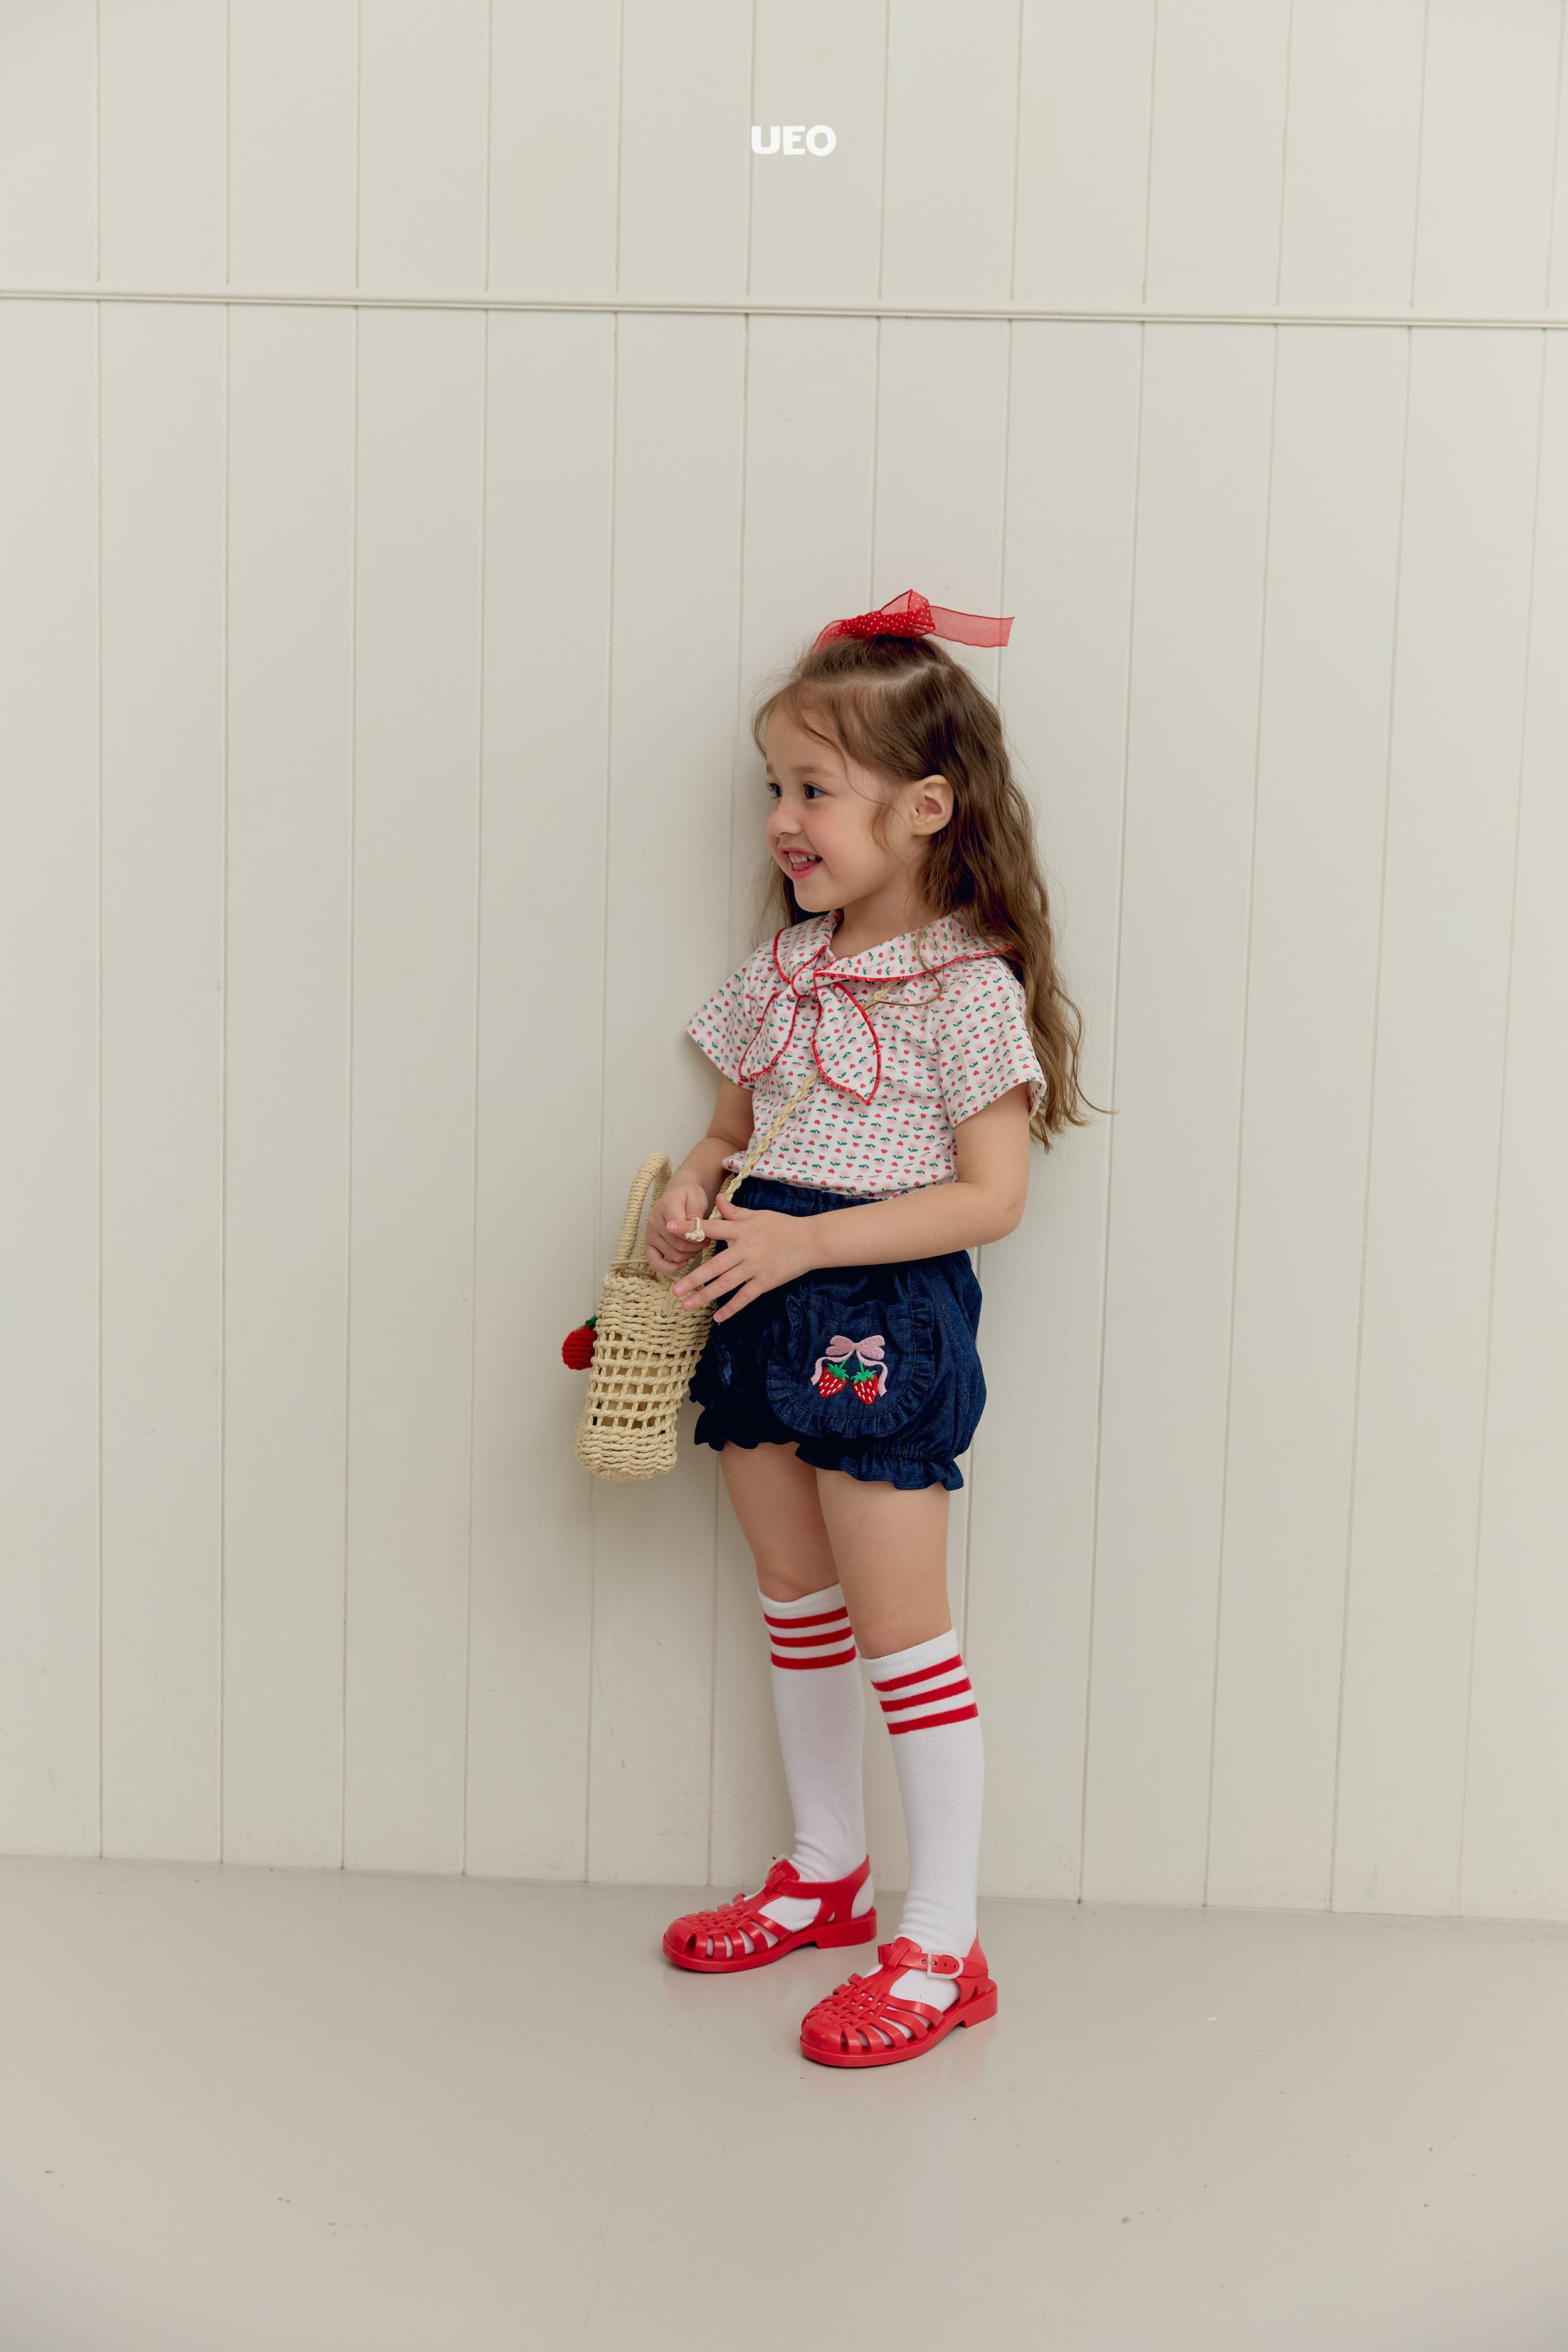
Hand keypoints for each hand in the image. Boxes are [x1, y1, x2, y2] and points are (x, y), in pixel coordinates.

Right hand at [645, 1182, 710, 1274]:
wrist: (678, 1194)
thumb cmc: (689, 1196)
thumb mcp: (697, 1197)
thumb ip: (695, 1211)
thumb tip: (693, 1225)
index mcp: (666, 1207)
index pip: (680, 1228)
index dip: (696, 1235)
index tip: (708, 1235)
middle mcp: (654, 1221)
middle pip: (678, 1244)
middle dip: (696, 1246)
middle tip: (706, 1240)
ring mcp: (650, 1234)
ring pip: (673, 1255)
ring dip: (689, 1254)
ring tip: (697, 1246)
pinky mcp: (649, 1244)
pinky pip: (655, 1263)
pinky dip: (669, 1268)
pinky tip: (682, 1264)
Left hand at [669, 1195, 816, 1320]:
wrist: (810, 1240)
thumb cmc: (783, 1226)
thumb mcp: (758, 1215)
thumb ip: (734, 1212)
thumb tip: (717, 1198)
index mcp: (741, 1230)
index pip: (710, 1228)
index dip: (689, 1228)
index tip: (669, 1229)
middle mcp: (744, 1249)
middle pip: (714, 1266)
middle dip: (693, 1279)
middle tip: (674, 1289)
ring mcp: (754, 1267)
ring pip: (725, 1284)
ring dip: (704, 1296)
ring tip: (687, 1305)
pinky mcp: (765, 1282)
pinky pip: (744, 1297)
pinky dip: (731, 1308)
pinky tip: (717, 1317)